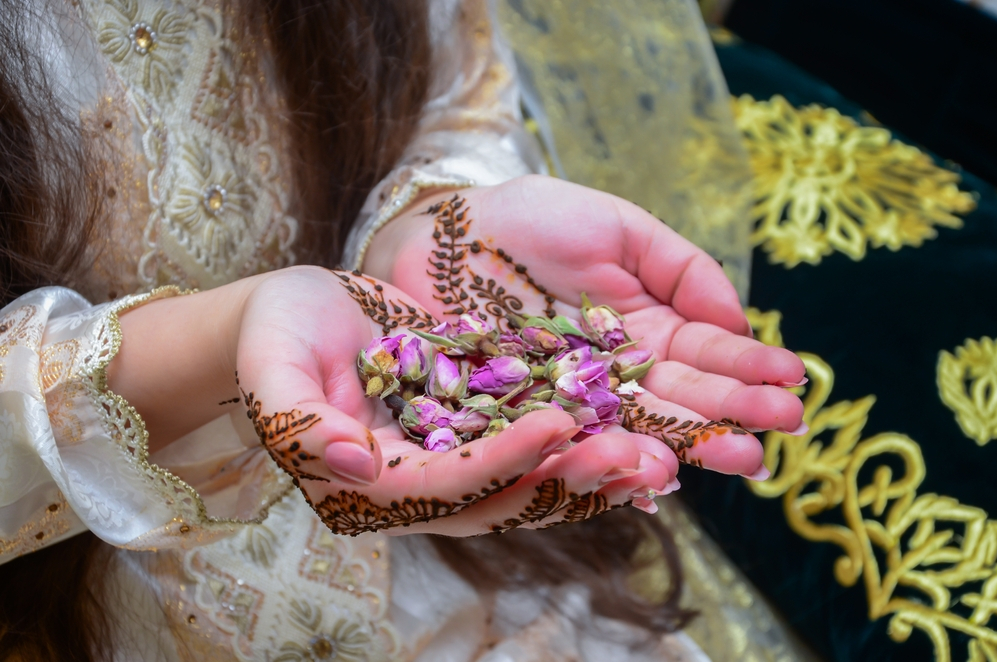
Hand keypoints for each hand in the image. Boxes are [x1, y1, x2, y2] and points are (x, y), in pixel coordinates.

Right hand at [110, 266, 665, 534]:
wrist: (297, 316)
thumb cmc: (275, 335)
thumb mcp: (275, 369)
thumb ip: (301, 421)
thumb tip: (355, 466)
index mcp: (367, 487)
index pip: (443, 488)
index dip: (502, 462)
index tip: (558, 425)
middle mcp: (416, 490)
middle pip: (500, 500)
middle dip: (567, 480)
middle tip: (634, 456)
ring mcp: (449, 464)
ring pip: (528, 486)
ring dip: (589, 475)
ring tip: (655, 458)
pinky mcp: (473, 433)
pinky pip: (533, 452)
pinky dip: (580, 447)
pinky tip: (630, 431)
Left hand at [365, 176, 806, 477]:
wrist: (438, 240)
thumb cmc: (527, 223)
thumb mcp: (616, 226)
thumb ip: (678, 266)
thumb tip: (738, 320)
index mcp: (647, 326)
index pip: (707, 351)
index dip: (749, 365)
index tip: (794, 378)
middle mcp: (620, 373)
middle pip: (684, 398)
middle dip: (736, 412)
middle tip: (782, 428)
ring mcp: (577, 400)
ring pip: (641, 429)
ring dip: (693, 445)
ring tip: (741, 456)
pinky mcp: (530, 419)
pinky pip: (579, 441)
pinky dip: (618, 456)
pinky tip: (658, 468)